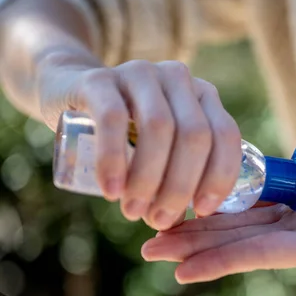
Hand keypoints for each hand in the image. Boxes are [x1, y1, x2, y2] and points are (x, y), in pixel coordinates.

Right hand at [37, 57, 240, 228]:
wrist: (69, 92)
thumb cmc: (126, 132)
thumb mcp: (164, 148)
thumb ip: (180, 176)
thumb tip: (184, 221)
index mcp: (203, 95)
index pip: (226, 135)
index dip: (219, 176)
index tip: (201, 210)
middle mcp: (177, 79)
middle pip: (195, 135)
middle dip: (180, 186)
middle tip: (159, 220)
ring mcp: (140, 73)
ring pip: (158, 127)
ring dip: (149, 178)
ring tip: (133, 211)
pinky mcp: (99, 79)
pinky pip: (112, 119)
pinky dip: (114, 160)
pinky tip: (112, 191)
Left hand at [141, 165, 295, 289]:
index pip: (265, 253)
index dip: (223, 260)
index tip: (180, 270)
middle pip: (243, 238)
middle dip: (198, 243)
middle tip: (148, 246)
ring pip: (247, 216)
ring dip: (207, 219)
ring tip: (165, 223)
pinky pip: (266, 193)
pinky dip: (234, 192)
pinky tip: (206, 189)